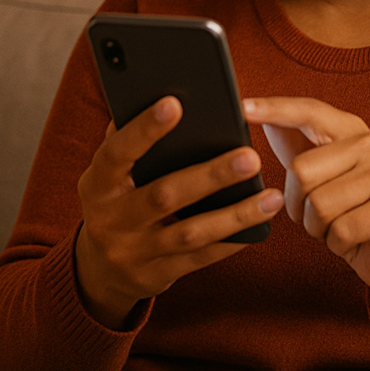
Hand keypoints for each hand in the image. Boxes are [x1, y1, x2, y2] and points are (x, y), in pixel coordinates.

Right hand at [74, 96, 283, 329]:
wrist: (99, 268)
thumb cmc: (115, 200)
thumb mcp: (110, 173)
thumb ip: (128, 139)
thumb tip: (161, 94)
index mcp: (97, 184)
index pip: (117, 153)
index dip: (144, 130)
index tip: (175, 103)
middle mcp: (111, 220)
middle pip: (164, 196)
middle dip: (210, 176)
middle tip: (250, 156)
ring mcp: (133, 253)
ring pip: (190, 233)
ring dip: (235, 215)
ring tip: (272, 197)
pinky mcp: (157, 276)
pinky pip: (201, 259)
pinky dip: (231, 240)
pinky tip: (259, 224)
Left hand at [242, 96, 369, 330]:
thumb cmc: (347, 209)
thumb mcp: (319, 172)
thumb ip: (292, 141)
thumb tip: (253, 111)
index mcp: (352, 129)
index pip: (309, 111)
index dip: (275, 108)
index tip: (243, 107)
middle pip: (301, 170)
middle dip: (298, 204)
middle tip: (320, 213)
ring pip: (318, 205)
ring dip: (318, 227)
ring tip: (339, 225)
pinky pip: (338, 231)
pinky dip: (337, 244)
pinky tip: (354, 240)